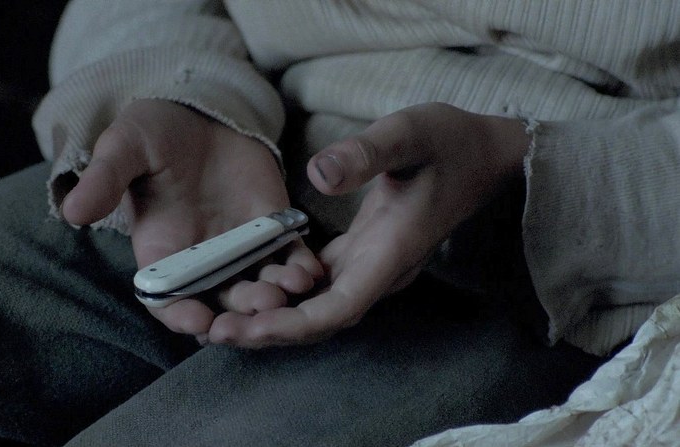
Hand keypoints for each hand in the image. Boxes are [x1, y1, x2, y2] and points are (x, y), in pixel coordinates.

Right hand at [61, 99, 321, 339]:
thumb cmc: (154, 133)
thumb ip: (105, 180)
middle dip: (239, 312)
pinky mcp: (272, 230)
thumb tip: (72, 211)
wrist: (200, 112)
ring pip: (257, 287)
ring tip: (286, 290)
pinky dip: (298, 268)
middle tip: (259, 310)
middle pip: (219, 302)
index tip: (197, 320)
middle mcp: (202, 260)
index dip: (179, 314)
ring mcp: (240, 249)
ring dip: (273, 296)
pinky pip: (287, 258)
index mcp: (161, 252)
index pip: (167, 298)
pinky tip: (309, 271)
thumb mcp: (125, 149)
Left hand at [208, 103, 529, 347]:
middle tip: (213, 331)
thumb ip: (368, 153)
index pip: (337, 308)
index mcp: (389, 253)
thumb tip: (317, 175)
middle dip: (268, 330)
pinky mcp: (362, 253)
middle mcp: (378, 270)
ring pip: (316, 307)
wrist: (486, 156)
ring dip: (272, 317)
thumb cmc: (451, 142)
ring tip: (219, 317)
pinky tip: (251, 286)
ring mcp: (370, 264)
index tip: (248, 329)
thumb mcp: (410, 133)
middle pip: (319, 320)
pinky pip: (318, 286)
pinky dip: (286, 292)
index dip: (292, 325)